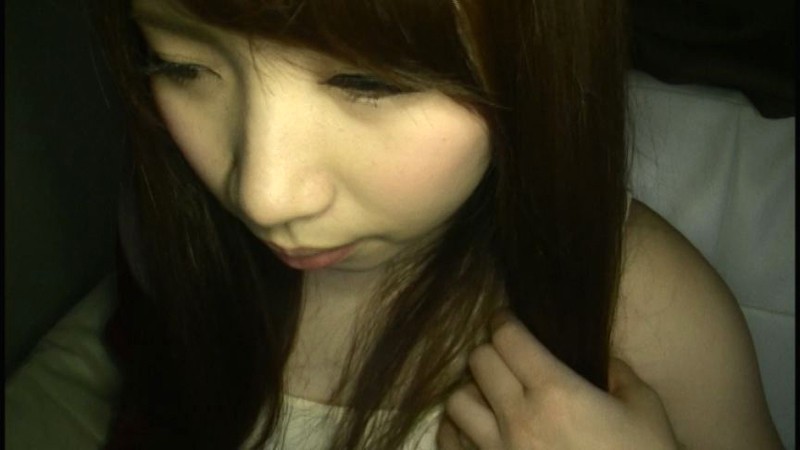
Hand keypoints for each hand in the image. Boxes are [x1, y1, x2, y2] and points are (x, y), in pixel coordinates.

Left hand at [437, 312, 680, 449]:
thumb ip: (620, 376)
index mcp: (556, 392)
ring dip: (471, 392)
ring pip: (456, 402)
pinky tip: (472, 429)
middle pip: (478, 361)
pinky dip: (455, 430)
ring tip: (488, 396)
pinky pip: (449, 444)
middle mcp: (518, 418)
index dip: (504, 322)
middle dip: (490, 352)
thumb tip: (604, 362)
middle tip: (504, 358)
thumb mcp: (646, 412)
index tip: (507, 321)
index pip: (507, 337)